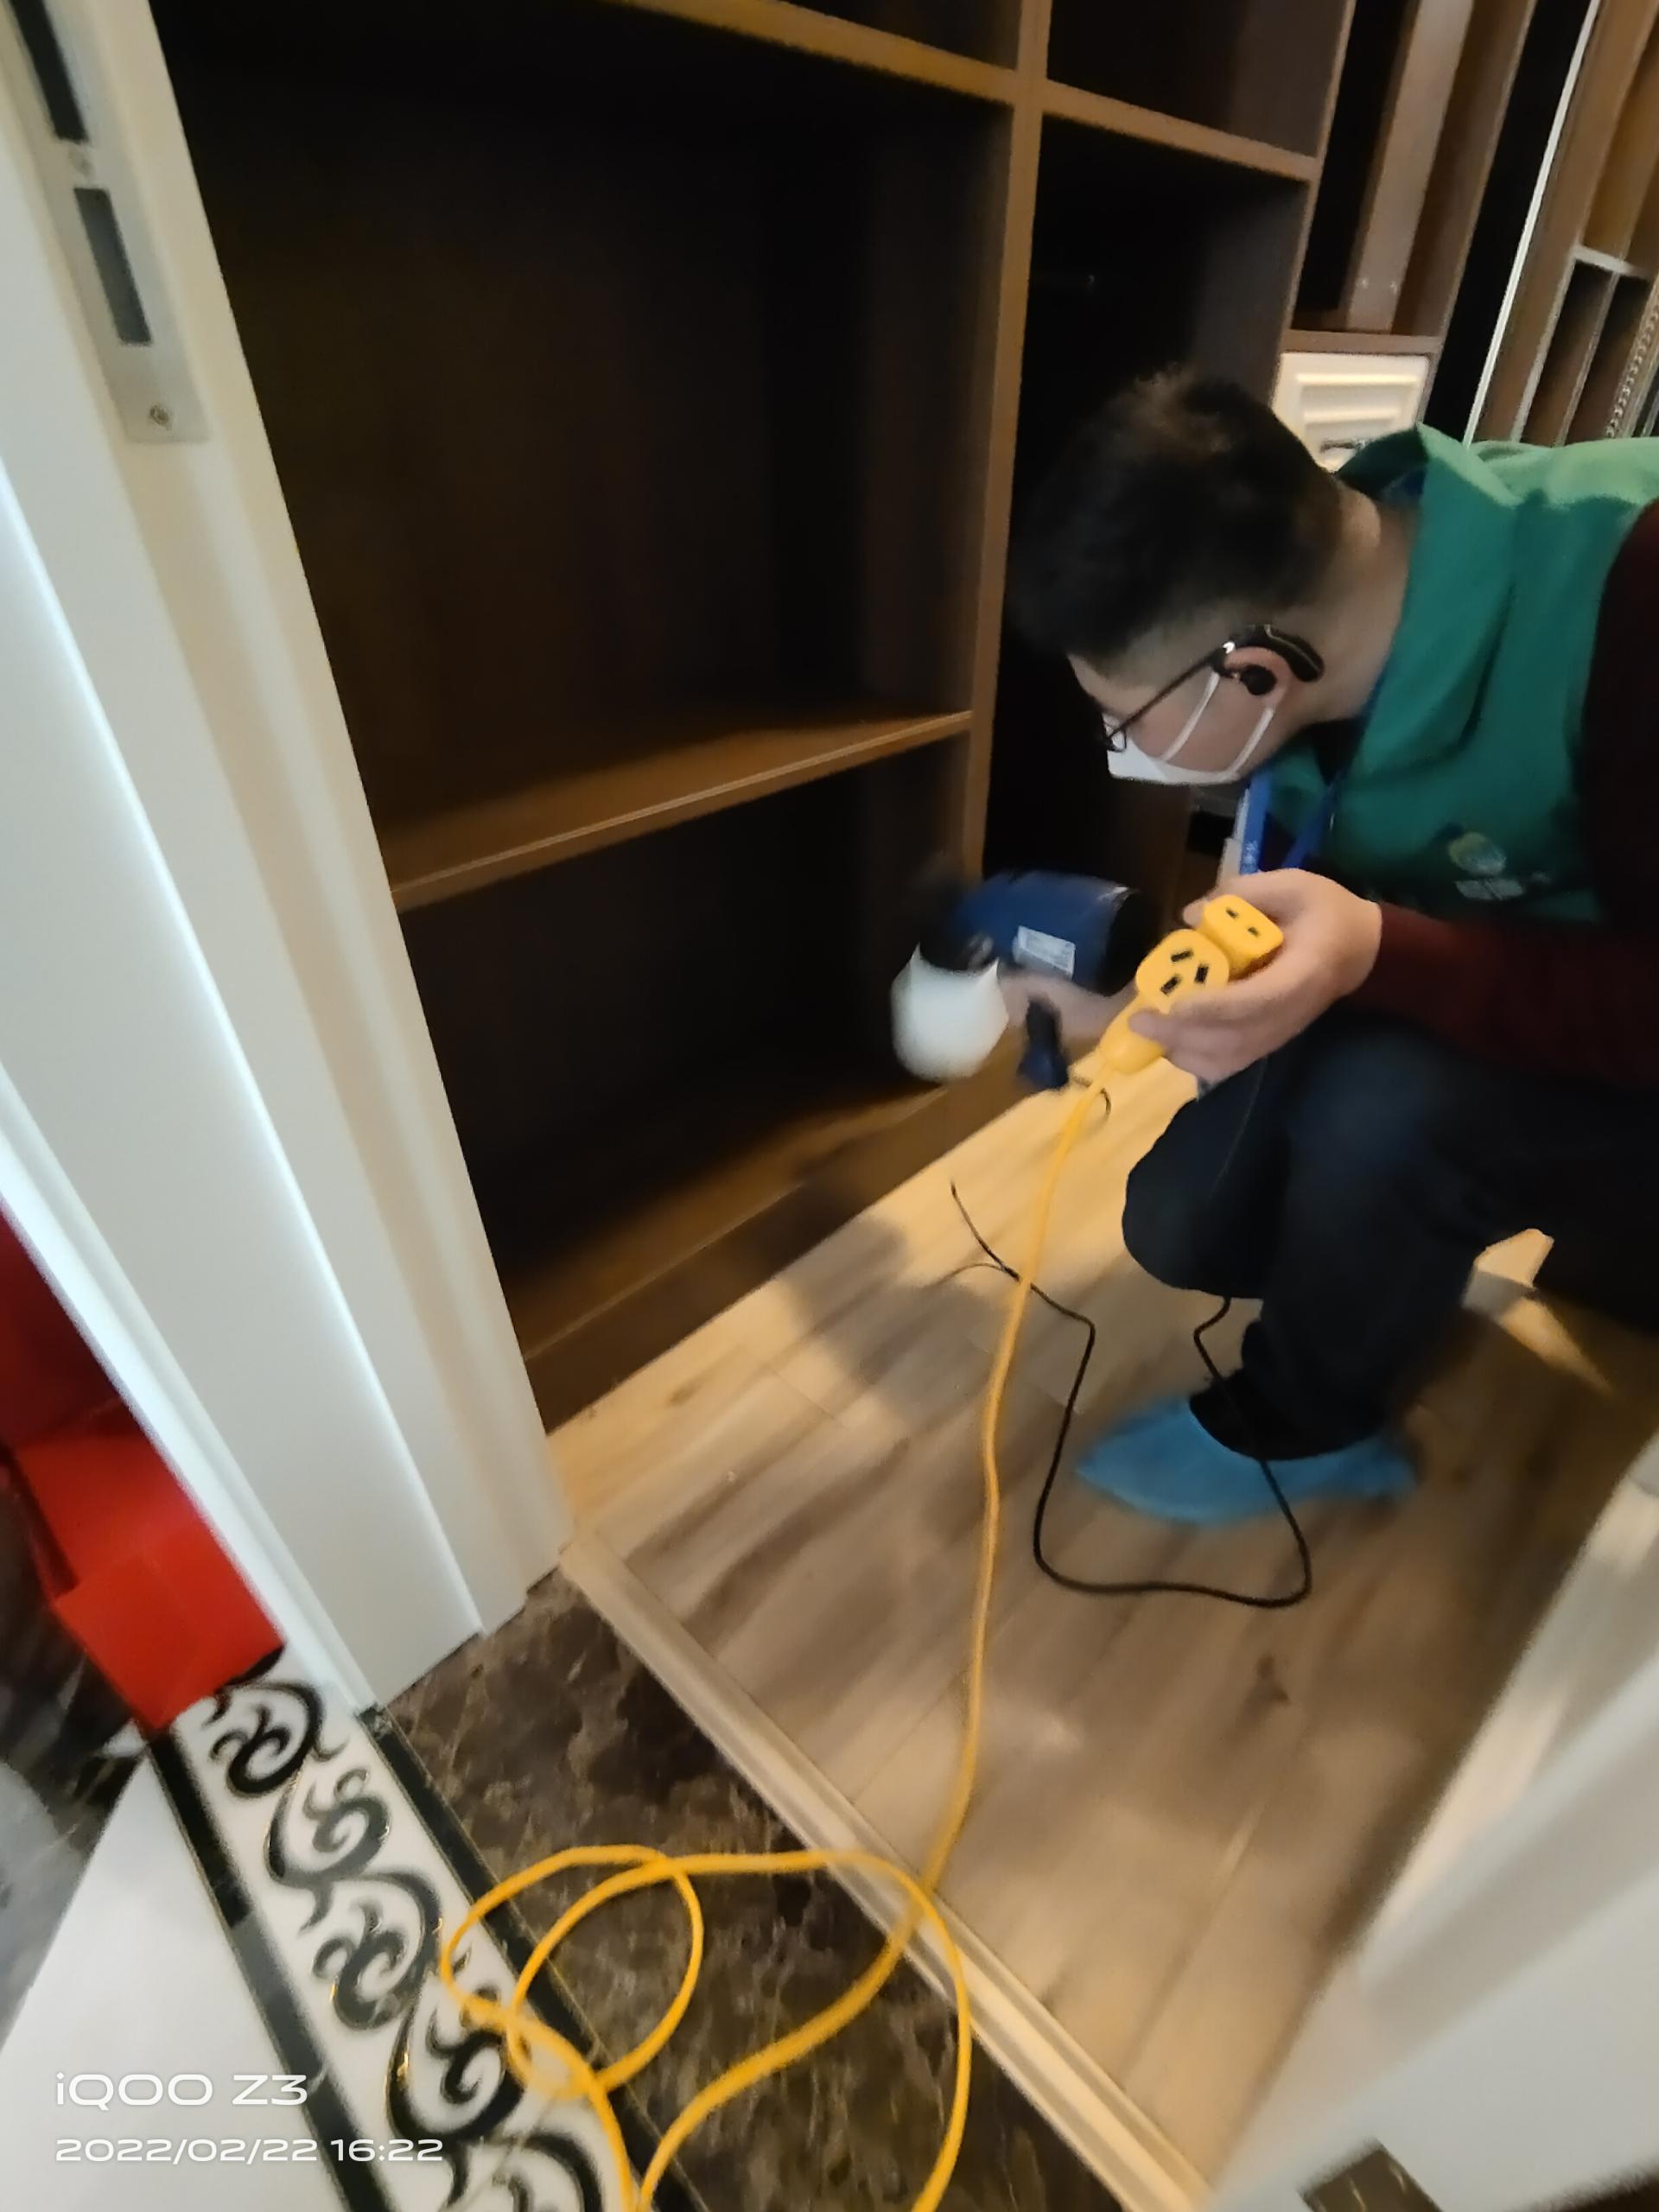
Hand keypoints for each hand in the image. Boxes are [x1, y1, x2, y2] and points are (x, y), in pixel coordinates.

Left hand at [1130, 869, 1380, 1081]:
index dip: (1215, 1007)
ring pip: (1230, 1059)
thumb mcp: (1294, 885)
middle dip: (1183, 1034)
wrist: (1359, 949)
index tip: (1174, 1005)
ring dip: (1185, 1051)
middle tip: (1139, 1018)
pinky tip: (1170, 1041)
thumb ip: (1244, 893)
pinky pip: (1231, 1063)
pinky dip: (1197, 1060)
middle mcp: (1292, 1013)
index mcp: (1304, 972)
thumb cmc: (1325, 912)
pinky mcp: (1271, 1042)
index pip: (1259, 1000)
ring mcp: (1282, 1033)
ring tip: (1148, 1030)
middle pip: (1236, 1038)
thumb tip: (1190, 917)